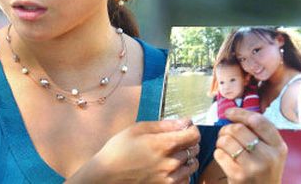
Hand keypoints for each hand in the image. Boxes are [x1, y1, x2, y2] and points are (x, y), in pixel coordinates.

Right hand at [66, 119, 199, 183]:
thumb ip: (163, 125)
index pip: (193, 135)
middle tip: (177, 137)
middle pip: (194, 148)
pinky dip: (183, 171)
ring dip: (188, 156)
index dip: (191, 128)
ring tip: (175, 152)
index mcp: (163, 144)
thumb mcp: (138, 129)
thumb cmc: (119, 148)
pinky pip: (186, 179)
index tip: (185, 125)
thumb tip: (183, 122)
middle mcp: (170, 162)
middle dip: (189, 140)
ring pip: (192, 164)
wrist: (107, 175)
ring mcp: (169, 178)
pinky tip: (172, 166)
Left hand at [214, 108, 287, 183]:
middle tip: (225, 134)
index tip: (229, 113)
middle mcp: (268, 156)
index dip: (240, 113)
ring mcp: (253, 167)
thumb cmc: (262, 168)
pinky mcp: (238, 175)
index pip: (258, 120)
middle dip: (226, 129)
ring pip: (226, 140)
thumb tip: (232, 113)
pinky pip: (219, 154)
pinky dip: (218, 153)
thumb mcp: (270, 150)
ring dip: (221, 141)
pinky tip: (225, 158)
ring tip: (225, 147)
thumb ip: (258, 132)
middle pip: (237, 129)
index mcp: (278, 146)